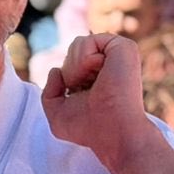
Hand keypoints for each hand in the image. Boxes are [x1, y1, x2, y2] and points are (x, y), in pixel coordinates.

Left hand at [41, 34, 149, 164]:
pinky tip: (99, 74)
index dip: (67, 78)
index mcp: (98, 75)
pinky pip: (89, 40)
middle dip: (70, 72)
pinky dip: (84, 60)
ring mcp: (118, 55)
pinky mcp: (124, 48)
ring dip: (76, 68)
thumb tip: (55, 69)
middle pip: (73, 49)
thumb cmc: (89, 129)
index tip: (80, 97)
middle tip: (86, 91)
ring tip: (94, 84)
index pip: (71, 61)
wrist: (113, 133)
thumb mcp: (57, 114)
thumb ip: (49, 92)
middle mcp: (109, 63)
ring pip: (78, 43)